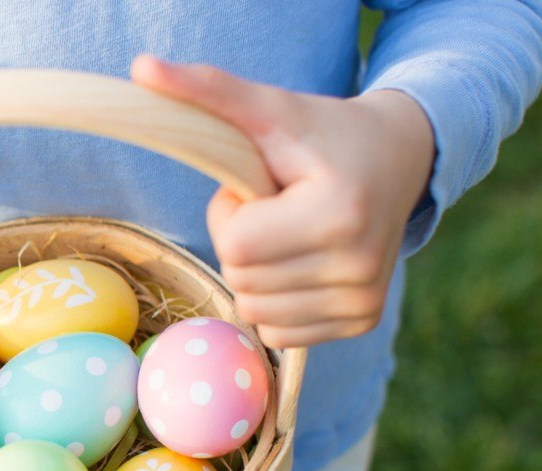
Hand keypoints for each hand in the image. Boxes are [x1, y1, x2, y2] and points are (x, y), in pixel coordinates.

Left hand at [131, 56, 435, 347]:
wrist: (400, 157)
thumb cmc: (322, 133)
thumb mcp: (267, 109)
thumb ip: (206, 90)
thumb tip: (141, 67)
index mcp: (337, 215)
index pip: (236, 248)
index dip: (231, 215)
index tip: (260, 189)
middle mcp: (358, 266)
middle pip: (242, 282)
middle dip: (242, 245)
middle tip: (275, 209)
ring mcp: (364, 301)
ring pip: (256, 313)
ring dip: (257, 276)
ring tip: (289, 233)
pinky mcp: (364, 321)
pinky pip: (279, 333)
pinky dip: (276, 302)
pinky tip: (301, 263)